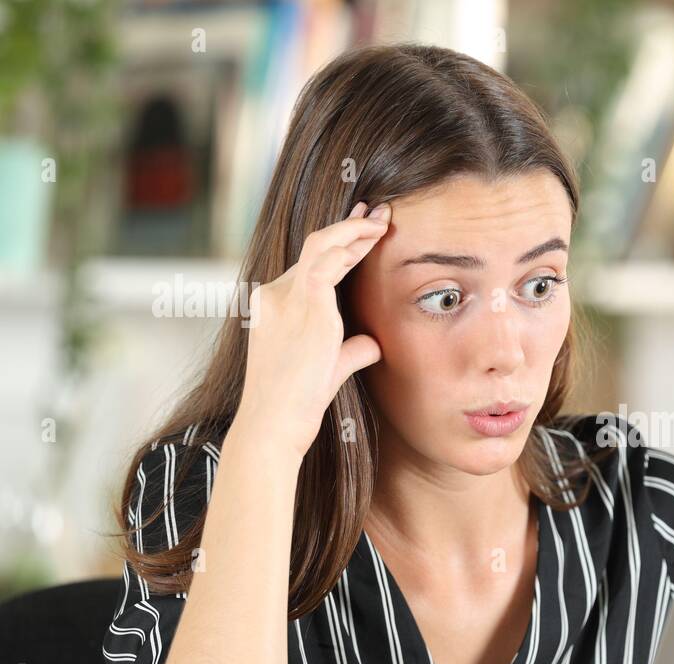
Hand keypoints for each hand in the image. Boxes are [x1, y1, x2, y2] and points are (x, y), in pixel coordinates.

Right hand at [235, 202, 389, 460]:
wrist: (273, 422)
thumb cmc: (296, 404)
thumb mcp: (328, 369)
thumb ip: (351, 350)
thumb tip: (373, 343)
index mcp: (274, 305)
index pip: (310, 266)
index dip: (339, 245)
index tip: (361, 231)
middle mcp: (276, 294)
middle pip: (316, 248)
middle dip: (349, 228)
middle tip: (377, 213)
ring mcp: (288, 297)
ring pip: (322, 245)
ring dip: (355, 230)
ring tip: (383, 220)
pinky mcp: (305, 304)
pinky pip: (329, 261)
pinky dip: (353, 244)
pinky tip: (374, 236)